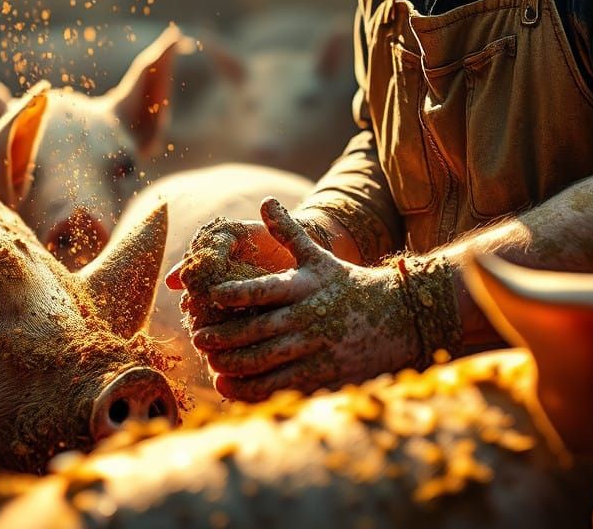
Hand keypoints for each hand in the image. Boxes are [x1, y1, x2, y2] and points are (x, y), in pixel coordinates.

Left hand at [188, 198, 421, 401]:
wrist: (395, 317)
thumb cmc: (347, 283)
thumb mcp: (318, 256)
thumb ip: (289, 232)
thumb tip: (265, 202)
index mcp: (304, 288)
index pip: (264, 289)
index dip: (236, 292)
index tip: (211, 295)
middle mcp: (307, 319)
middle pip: (257, 331)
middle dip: (223, 336)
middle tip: (198, 338)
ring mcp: (314, 350)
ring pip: (264, 363)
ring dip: (233, 366)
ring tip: (212, 364)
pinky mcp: (320, 376)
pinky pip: (279, 387)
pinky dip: (252, 391)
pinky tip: (230, 387)